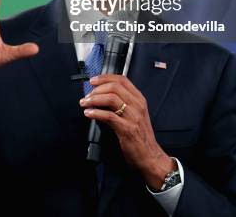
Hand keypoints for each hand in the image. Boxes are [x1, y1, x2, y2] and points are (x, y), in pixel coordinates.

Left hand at [80, 74, 174, 188]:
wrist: (150, 156)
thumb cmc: (140, 136)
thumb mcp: (135, 114)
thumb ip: (123, 103)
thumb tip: (102, 95)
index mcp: (139, 99)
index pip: (122, 80)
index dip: (105, 78)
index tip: (93, 80)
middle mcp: (137, 105)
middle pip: (114, 87)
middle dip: (97, 89)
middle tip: (87, 95)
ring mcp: (133, 116)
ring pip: (111, 99)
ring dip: (94, 99)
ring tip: (85, 103)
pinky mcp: (127, 129)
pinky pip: (109, 116)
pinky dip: (96, 113)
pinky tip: (89, 114)